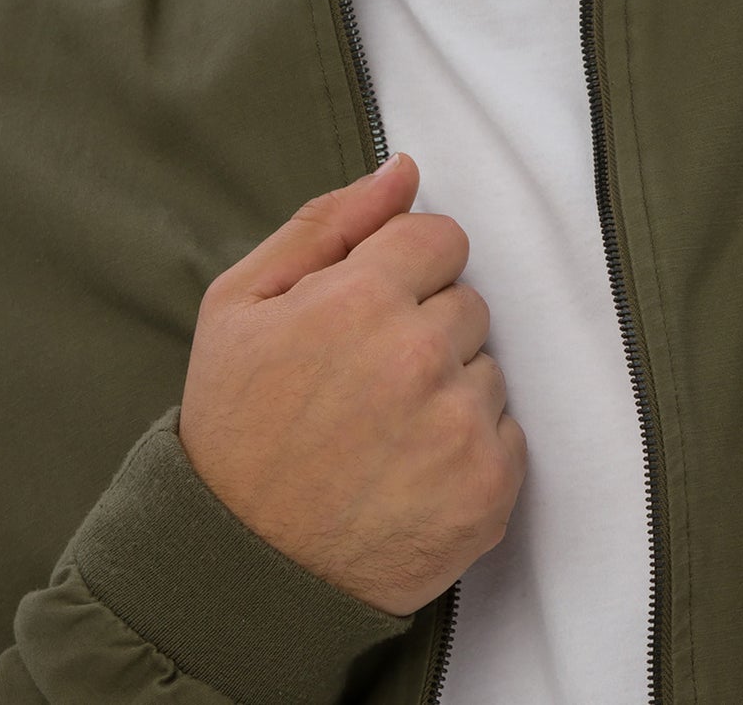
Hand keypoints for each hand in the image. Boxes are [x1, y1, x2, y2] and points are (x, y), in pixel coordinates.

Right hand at [177, 152, 525, 617]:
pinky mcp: (488, 490)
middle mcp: (420, 355)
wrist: (239, 571)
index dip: (402, 271)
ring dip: (449, 390)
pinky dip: (469, 449)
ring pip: (488, 368)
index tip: (366, 313)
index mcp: (360, 299)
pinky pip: (509, 433)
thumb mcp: (241, 304)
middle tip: (364, 383)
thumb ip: (329, 222)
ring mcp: (459, 426)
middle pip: (466, 302)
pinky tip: (410, 472)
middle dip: (424, 328)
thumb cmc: (234, 429)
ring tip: (382, 433)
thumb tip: (405, 169)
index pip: (440, 237)